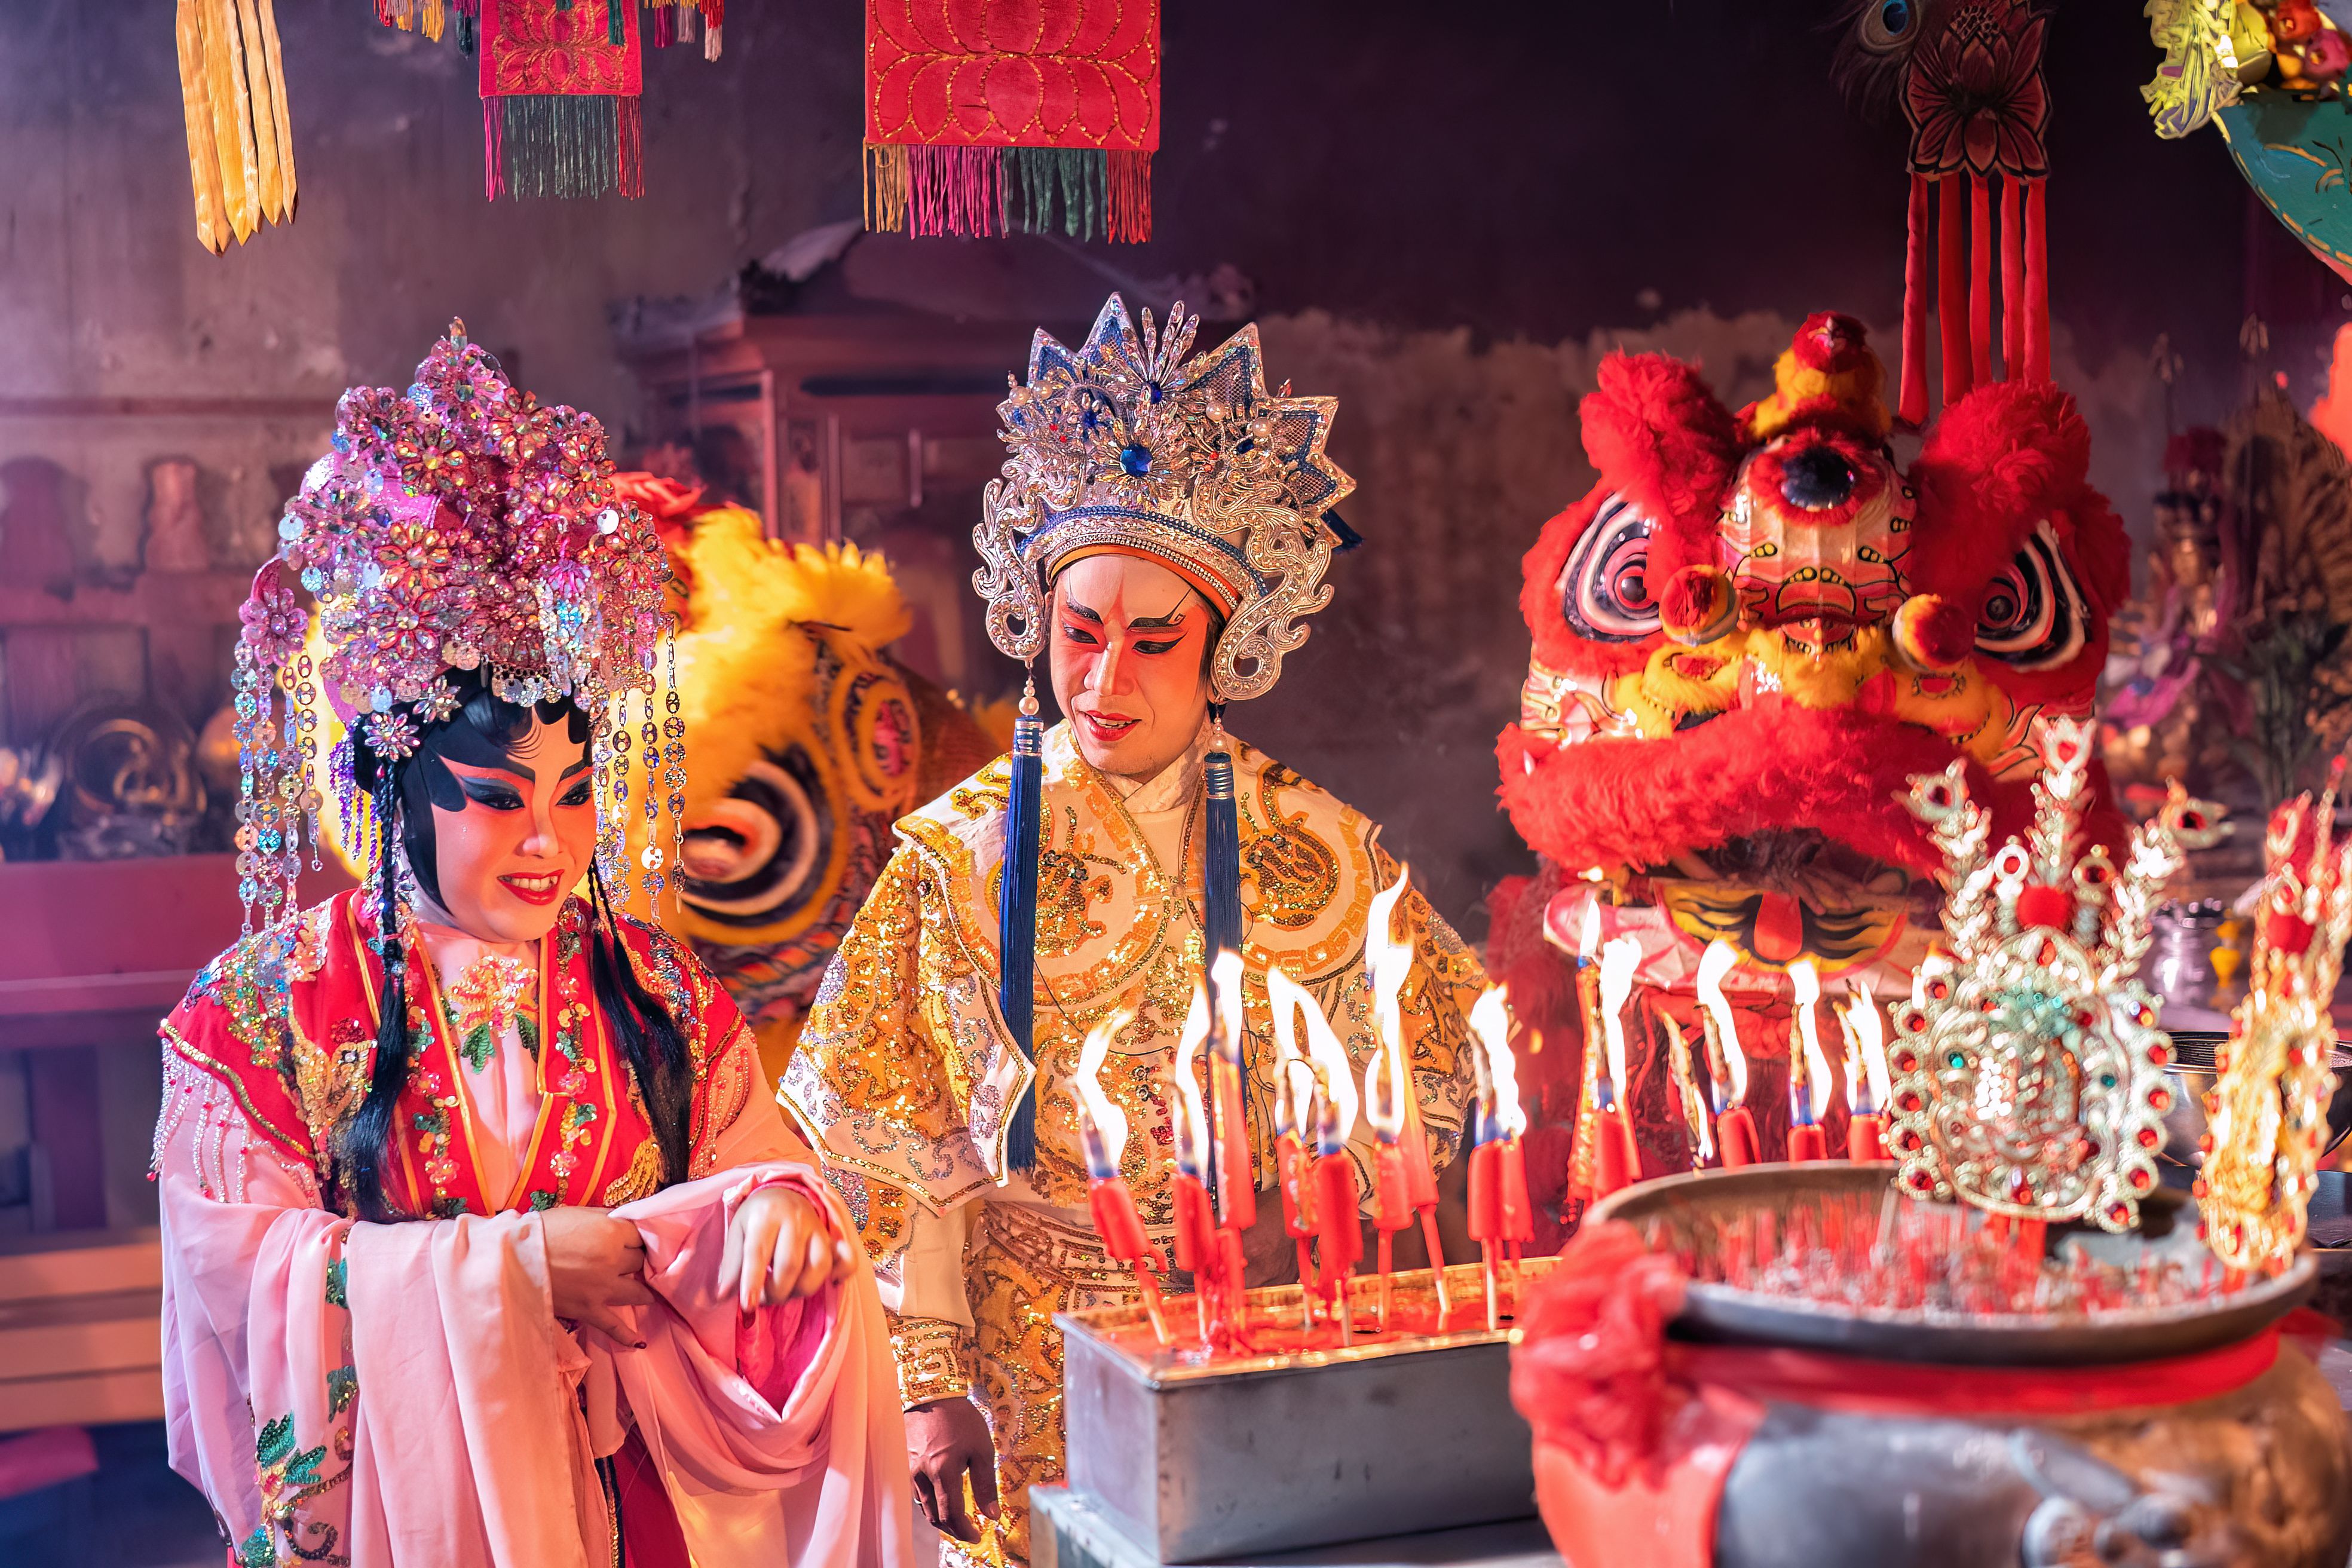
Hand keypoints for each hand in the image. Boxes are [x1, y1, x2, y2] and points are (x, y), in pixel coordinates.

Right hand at [541, 1205, 652, 1346]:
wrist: (510, 1259)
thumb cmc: (542, 1230)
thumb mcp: (578, 1213)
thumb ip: (605, 1217)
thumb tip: (625, 1220)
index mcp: (610, 1233)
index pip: (640, 1235)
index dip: (635, 1238)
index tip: (633, 1241)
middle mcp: (612, 1260)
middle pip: (639, 1261)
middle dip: (636, 1259)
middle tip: (632, 1261)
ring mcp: (602, 1288)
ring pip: (637, 1291)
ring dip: (642, 1290)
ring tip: (646, 1292)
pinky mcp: (588, 1310)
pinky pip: (613, 1326)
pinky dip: (626, 1335)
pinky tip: (638, 1340)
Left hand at [717, 1185, 858, 1313]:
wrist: (785, 1192)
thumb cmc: (757, 1217)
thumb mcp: (737, 1232)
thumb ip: (731, 1264)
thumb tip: (723, 1296)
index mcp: (766, 1215)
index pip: (758, 1253)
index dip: (752, 1282)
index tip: (747, 1306)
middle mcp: (795, 1219)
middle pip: (789, 1265)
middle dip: (775, 1292)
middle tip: (763, 1299)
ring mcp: (817, 1228)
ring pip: (817, 1268)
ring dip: (800, 1290)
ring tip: (784, 1292)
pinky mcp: (832, 1238)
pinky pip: (846, 1259)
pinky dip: (840, 1275)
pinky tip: (830, 1283)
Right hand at [905, 1395, 998, 1542]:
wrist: (931, 1394)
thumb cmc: (960, 1419)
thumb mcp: (982, 1449)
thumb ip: (986, 1484)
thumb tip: (991, 1514)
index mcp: (943, 1473)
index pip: (951, 1514)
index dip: (964, 1530)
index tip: (976, 1537)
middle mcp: (923, 1476)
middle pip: (935, 1516)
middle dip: (952, 1529)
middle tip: (968, 1532)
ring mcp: (912, 1471)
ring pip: (925, 1507)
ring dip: (941, 1518)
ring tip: (957, 1519)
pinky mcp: (907, 1464)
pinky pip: (919, 1493)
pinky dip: (932, 1503)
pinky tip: (942, 1499)